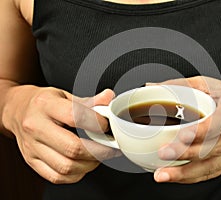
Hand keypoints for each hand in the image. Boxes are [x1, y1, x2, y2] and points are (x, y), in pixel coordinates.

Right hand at [2, 86, 120, 183]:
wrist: (17, 110)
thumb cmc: (44, 103)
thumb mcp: (65, 95)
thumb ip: (88, 101)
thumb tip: (109, 98)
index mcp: (45, 105)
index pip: (75, 117)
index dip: (97, 124)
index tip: (107, 126)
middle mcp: (36, 127)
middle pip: (72, 147)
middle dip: (99, 150)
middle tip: (111, 147)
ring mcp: (32, 147)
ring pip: (66, 166)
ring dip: (90, 164)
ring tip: (99, 156)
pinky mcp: (31, 161)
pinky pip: (57, 176)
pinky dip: (76, 174)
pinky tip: (84, 164)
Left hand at [148, 76, 220, 182]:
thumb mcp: (210, 84)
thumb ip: (182, 85)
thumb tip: (151, 87)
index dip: (203, 130)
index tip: (183, 135)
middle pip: (214, 147)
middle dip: (187, 153)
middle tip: (163, 153)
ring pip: (212, 165)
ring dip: (186, 172)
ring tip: (163, 174)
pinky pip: (212, 172)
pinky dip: (192, 177)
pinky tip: (175, 177)